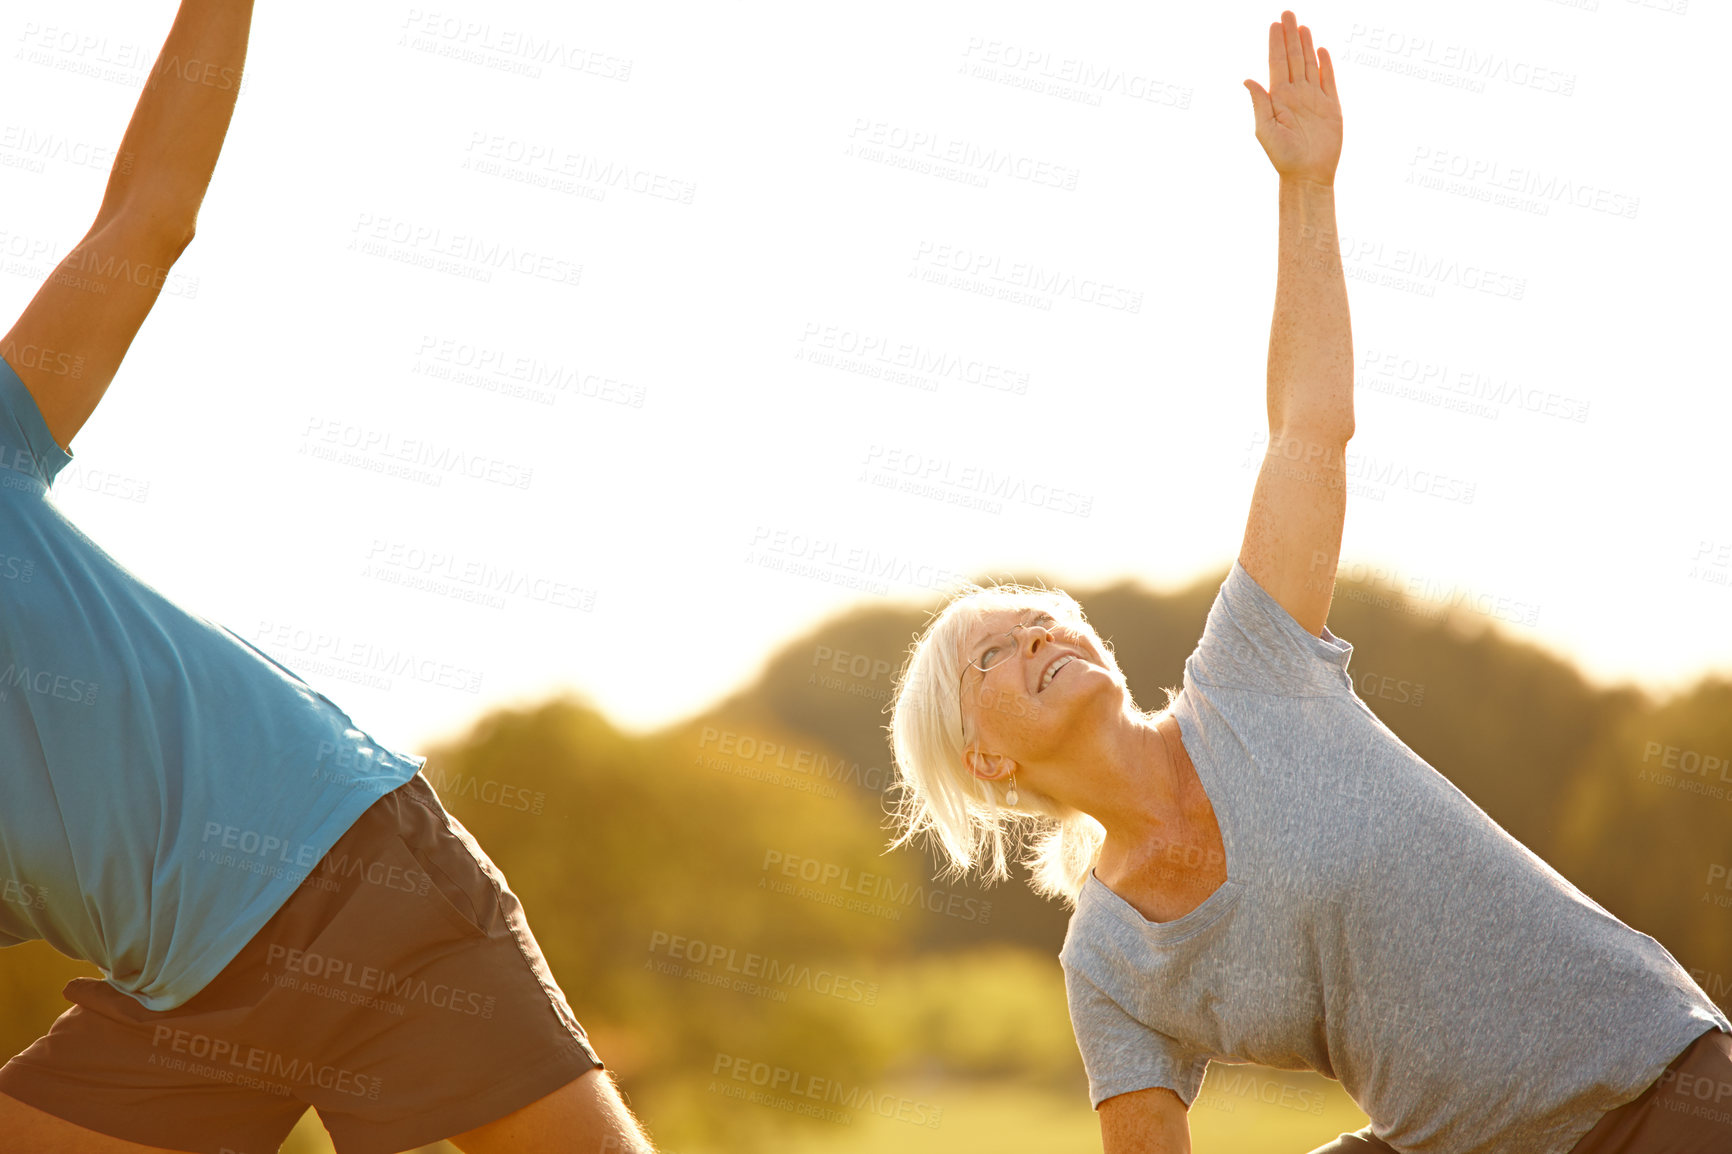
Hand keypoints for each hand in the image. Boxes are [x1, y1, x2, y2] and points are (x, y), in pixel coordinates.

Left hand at [1244, 10, 1341, 185]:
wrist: (1308, 175)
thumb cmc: (1283, 157)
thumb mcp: (1265, 130)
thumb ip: (1259, 103)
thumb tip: (1247, 79)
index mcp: (1278, 99)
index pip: (1277, 64)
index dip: (1276, 44)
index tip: (1274, 24)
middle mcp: (1295, 95)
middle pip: (1293, 58)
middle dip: (1290, 36)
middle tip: (1287, 13)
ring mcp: (1313, 99)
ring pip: (1309, 65)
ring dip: (1305, 45)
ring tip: (1301, 26)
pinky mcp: (1330, 106)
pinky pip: (1328, 80)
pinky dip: (1324, 64)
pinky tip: (1320, 50)